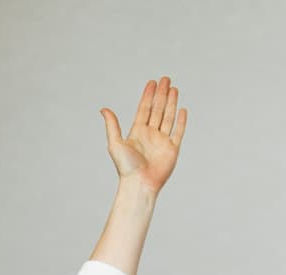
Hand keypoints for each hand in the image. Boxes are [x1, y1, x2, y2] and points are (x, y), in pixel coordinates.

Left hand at [100, 76, 186, 192]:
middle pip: (157, 110)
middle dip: (161, 94)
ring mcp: (162, 142)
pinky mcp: (172, 150)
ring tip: (173, 88)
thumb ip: (112, 125)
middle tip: (166, 79)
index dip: (148, 96)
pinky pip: (178, 132)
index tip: (152, 82)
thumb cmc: (126, 168)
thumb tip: (103, 109)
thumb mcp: (115, 143)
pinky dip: (181, 121)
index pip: (144, 109)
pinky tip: (182, 109)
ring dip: (171, 103)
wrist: (139, 184)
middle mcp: (150, 135)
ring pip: (168, 117)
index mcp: (137, 132)